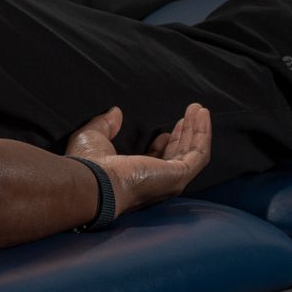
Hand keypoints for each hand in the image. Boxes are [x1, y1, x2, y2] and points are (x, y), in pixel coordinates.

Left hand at [65, 103, 211, 215]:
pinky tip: (202, 115)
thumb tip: (115, 112)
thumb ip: (105, 125)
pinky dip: (203, 134)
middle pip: (178, 155)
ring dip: (197, 130)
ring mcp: (170, 181)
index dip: (163, 144)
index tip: (164, 130)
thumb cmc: (89, 164)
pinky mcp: (179, 175)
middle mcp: (156, 182)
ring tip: (200, 109)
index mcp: (136, 176)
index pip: (156, 161)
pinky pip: (199, 153)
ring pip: (192, 153)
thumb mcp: (93, 137)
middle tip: (191, 113)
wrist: (95, 182)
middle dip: (185, 134)